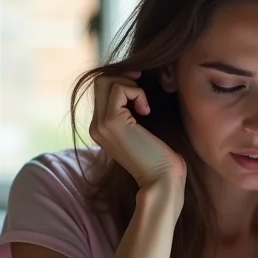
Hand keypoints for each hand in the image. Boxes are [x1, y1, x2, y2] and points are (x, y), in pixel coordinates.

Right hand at [89, 71, 186, 191]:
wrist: (162, 180)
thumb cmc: (160, 157)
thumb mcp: (143, 129)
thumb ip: (133, 111)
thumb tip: (138, 82)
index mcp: (101, 127)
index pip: (102, 89)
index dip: (122, 81)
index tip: (141, 91)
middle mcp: (95, 125)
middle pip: (100, 80)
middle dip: (124, 77)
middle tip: (142, 92)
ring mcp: (100, 124)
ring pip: (106, 80)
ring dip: (131, 86)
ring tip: (144, 106)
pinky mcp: (111, 122)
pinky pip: (119, 88)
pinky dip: (137, 92)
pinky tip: (146, 111)